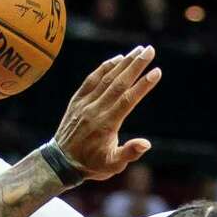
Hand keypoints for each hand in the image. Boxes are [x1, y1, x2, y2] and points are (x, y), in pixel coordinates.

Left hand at [52, 47, 160, 180]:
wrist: (61, 163)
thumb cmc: (91, 165)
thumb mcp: (112, 166)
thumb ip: (129, 153)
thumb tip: (146, 144)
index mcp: (107, 124)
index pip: (128, 100)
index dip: (143, 85)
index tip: (156, 72)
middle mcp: (95, 110)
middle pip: (119, 83)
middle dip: (136, 65)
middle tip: (150, 50)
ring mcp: (85, 103)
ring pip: (106, 78)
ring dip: (123, 63)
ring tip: (138, 51)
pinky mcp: (77, 100)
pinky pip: (91, 80)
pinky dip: (104, 68)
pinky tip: (116, 59)